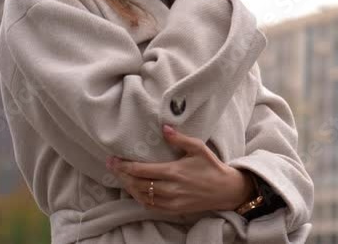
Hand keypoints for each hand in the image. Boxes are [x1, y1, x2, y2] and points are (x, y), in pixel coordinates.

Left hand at [105, 125, 253, 213]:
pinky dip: (140, 198)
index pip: (141, 170)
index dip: (124, 166)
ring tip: (121, 177)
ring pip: (142, 196)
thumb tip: (164, 128)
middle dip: (122, 175)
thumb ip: (179, 138)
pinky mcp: (174, 209)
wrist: (225, 190)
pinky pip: (150, 206)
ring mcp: (171, 201)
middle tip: (112, 167)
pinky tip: (136, 191)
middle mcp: (170, 188)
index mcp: (174, 171)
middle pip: (137, 184)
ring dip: (129, 187)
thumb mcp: (198, 148)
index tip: (113, 160)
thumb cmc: (211, 166)